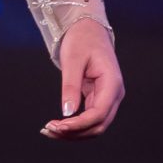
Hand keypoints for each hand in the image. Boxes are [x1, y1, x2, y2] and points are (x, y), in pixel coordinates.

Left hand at [41, 19, 123, 139]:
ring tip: (49, 130)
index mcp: (112, 84)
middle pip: (98, 126)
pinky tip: (56, 126)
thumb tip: (67, 112)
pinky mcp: (98, 99)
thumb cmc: (82, 40)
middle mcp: (114, 94)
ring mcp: (108, 99)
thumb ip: (70, 86)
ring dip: (73, 133)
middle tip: (49, 130)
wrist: (88, 30)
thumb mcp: (73, 60)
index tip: (58, 126)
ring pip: (94, 126)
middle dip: (74, 132)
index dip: (78, 124)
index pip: (98, 114)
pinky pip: (88, 119)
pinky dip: (73, 125)